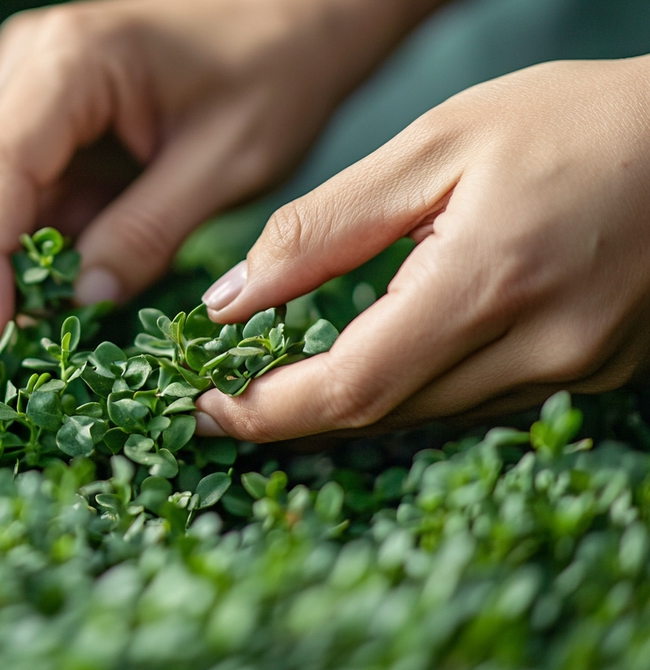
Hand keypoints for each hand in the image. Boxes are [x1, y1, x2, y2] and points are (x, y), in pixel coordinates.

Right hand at [0, 0, 440, 351]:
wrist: (297, 14)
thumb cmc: (276, 72)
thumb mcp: (228, 162)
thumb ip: (148, 233)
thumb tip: (81, 304)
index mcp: (72, 60)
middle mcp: (27, 61)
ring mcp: (26, 82)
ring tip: (4, 334)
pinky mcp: (41, 110)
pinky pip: (6, 186)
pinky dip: (12, 243)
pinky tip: (34, 295)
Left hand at [196, 57, 649, 440]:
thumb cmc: (567, 119)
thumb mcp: (433, 146)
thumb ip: (323, 230)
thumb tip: (232, 300)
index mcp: (488, 281)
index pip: (351, 388)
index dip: (267, 412)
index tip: (205, 409)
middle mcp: (539, 346)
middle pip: (383, 415)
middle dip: (295, 414)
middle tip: (231, 393)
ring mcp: (576, 370)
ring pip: (428, 419)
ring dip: (352, 406)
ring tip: (290, 376)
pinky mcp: (595, 374)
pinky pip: (478, 404)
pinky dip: (415, 392)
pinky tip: (383, 359)